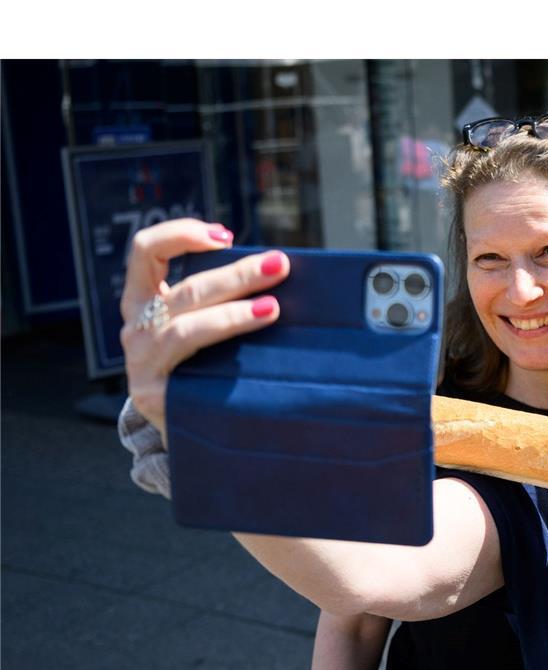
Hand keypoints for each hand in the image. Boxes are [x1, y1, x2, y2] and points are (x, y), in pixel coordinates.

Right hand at [119, 218, 289, 442]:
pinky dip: (222, 354)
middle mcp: (137, 327)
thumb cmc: (202, 365)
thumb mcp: (201, 324)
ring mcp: (142, 361)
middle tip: (279, 267)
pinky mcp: (153, 395)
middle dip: (236, 275)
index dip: (181, 234)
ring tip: (272, 309)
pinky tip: (252, 357)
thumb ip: (221, 297)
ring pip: (187, 328)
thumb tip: (279, 270)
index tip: (225, 236)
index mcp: (144, 299)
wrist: (183, 427)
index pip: (147, 251)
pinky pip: (187, 369)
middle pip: (186, 291)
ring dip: (233, 314)